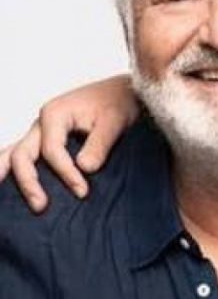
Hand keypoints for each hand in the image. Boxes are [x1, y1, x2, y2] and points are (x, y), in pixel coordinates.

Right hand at [0, 75, 137, 212]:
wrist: (123, 92)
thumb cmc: (119, 102)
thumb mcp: (114, 120)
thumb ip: (99, 144)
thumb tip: (85, 167)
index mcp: (55, 113)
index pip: (51, 150)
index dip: (65, 173)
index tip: (82, 191)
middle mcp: (41, 122)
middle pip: (23, 154)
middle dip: (29, 182)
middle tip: (41, 206)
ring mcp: (40, 130)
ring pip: (14, 153)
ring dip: (9, 175)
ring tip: (4, 200)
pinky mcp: (45, 138)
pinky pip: (23, 153)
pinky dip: (13, 168)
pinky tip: (8, 184)